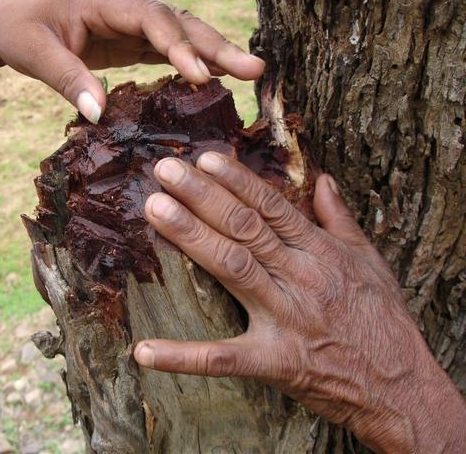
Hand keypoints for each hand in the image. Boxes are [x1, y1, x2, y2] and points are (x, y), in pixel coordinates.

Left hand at [0, 0, 264, 123]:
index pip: (151, 19)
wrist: (6, 22)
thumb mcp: (35, 54)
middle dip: (216, 45)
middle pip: (179, 23)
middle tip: (255, 69)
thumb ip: (67, 79)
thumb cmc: (18, 31)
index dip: (178, 45)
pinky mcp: (129, 43)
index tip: (200, 76)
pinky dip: (192, 63)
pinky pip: (167, 50)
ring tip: (250, 73)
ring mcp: (130, 26)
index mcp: (104, 2)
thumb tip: (100, 115)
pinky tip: (214, 79)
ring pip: (181, 35)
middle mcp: (125, 9)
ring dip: (214, 54)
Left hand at [133, 152, 465, 452]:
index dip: (236, 180)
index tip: (204, 158)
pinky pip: (223, 359)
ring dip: (191, 237)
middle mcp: (300, 278)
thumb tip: (323, 179)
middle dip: (202, 196)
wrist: (402, 386)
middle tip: (165, 171)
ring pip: (232, 268)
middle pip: (244, 228)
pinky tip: (143, 351)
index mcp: (321, 253)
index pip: (271, 207)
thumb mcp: (370, 261)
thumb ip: (340, 218)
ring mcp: (285, 319)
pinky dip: (182, 356)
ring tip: (156, 210)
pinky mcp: (273, 362)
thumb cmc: (384, 321)